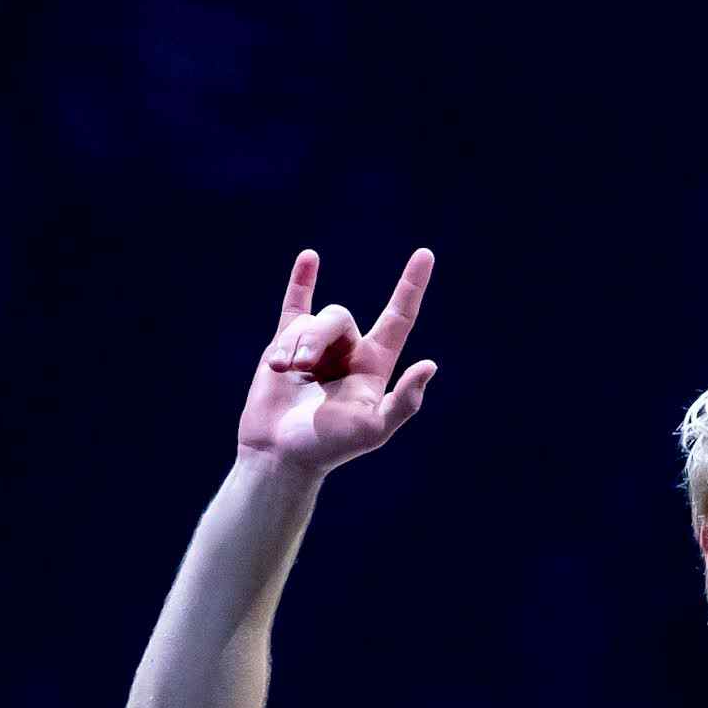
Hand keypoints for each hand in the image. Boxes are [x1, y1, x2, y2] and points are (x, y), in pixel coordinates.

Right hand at [235, 247, 439, 473]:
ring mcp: (316, 346)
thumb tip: (429, 365)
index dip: (411, 286)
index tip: (425, 254)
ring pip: (309, 321)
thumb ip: (403, 402)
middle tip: (300, 368)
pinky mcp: (284, 346)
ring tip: (282, 371)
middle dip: (315, 338)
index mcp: (374, 365)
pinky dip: (301, 281)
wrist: (279, 454)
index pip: (398, 318)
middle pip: (337, 318)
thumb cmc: (328, 447)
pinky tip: (309, 258)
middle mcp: (348, 351)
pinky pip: (295, 305)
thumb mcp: (373, 429)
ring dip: (293, 344)